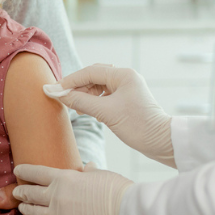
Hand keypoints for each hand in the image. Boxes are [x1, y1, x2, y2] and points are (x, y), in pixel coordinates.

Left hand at [12, 163, 132, 214]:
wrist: (127, 212)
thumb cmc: (117, 190)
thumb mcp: (101, 174)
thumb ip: (89, 172)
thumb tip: (88, 166)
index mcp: (65, 178)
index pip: (37, 172)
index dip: (25, 171)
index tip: (18, 170)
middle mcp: (57, 197)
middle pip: (31, 193)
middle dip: (22, 192)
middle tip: (17, 192)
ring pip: (35, 213)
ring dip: (27, 210)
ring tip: (23, 209)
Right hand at [44, 64, 174, 165]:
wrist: (162, 142)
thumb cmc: (138, 126)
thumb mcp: (106, 113)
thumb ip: (80, 101)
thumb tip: (56, 93)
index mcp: (123, 75)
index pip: (89, 72)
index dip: (69, 81)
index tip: (52, 90)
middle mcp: (126, 78)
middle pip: (93, 77)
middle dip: (76, 87)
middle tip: (60, 98)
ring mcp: (127, 88)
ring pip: (98, 86)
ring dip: (84, 95)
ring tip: (74, 107)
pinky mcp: (127, 100)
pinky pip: (104, 95)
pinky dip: (93, 101)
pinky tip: (86, 110)